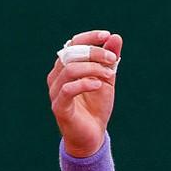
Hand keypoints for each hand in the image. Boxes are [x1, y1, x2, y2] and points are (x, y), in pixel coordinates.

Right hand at [47, 30, 123, 156]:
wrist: (93, 135)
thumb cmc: (97, 105)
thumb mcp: (107, 78)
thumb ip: (109, 59)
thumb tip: (115, 37)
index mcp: (66, 66)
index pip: (73, 43)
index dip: (89, 37)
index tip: (107, 35)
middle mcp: (56, 76)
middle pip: (71, 53)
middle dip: (94, 53)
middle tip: (112, 59)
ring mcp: (55, 91)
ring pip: (69, 69)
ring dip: (92, 68)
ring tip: (108, 74)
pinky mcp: (59, 107)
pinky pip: (67, 90)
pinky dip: (84, 84)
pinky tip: (98, 85)